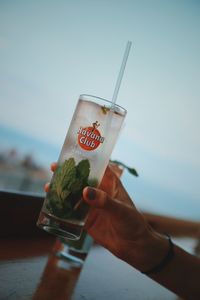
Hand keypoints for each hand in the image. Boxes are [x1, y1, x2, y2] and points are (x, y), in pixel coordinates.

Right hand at [45, 163, 167, 271]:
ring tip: (48, 185)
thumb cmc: (132, 223)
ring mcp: (91, 205)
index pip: (97, 167)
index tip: (71, 154)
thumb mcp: (121, 210)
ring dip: (61, 189)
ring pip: (73, 194)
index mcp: (110, 184)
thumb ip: (105, 201)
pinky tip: (50, 204)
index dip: (85, 159)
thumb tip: (85, 192)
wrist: (133, 246)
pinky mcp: (86, 219)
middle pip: (81, 179)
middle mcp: (99, 192)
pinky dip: (61, 207)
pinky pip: (71, 211)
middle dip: (68, 173)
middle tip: (54, 168)